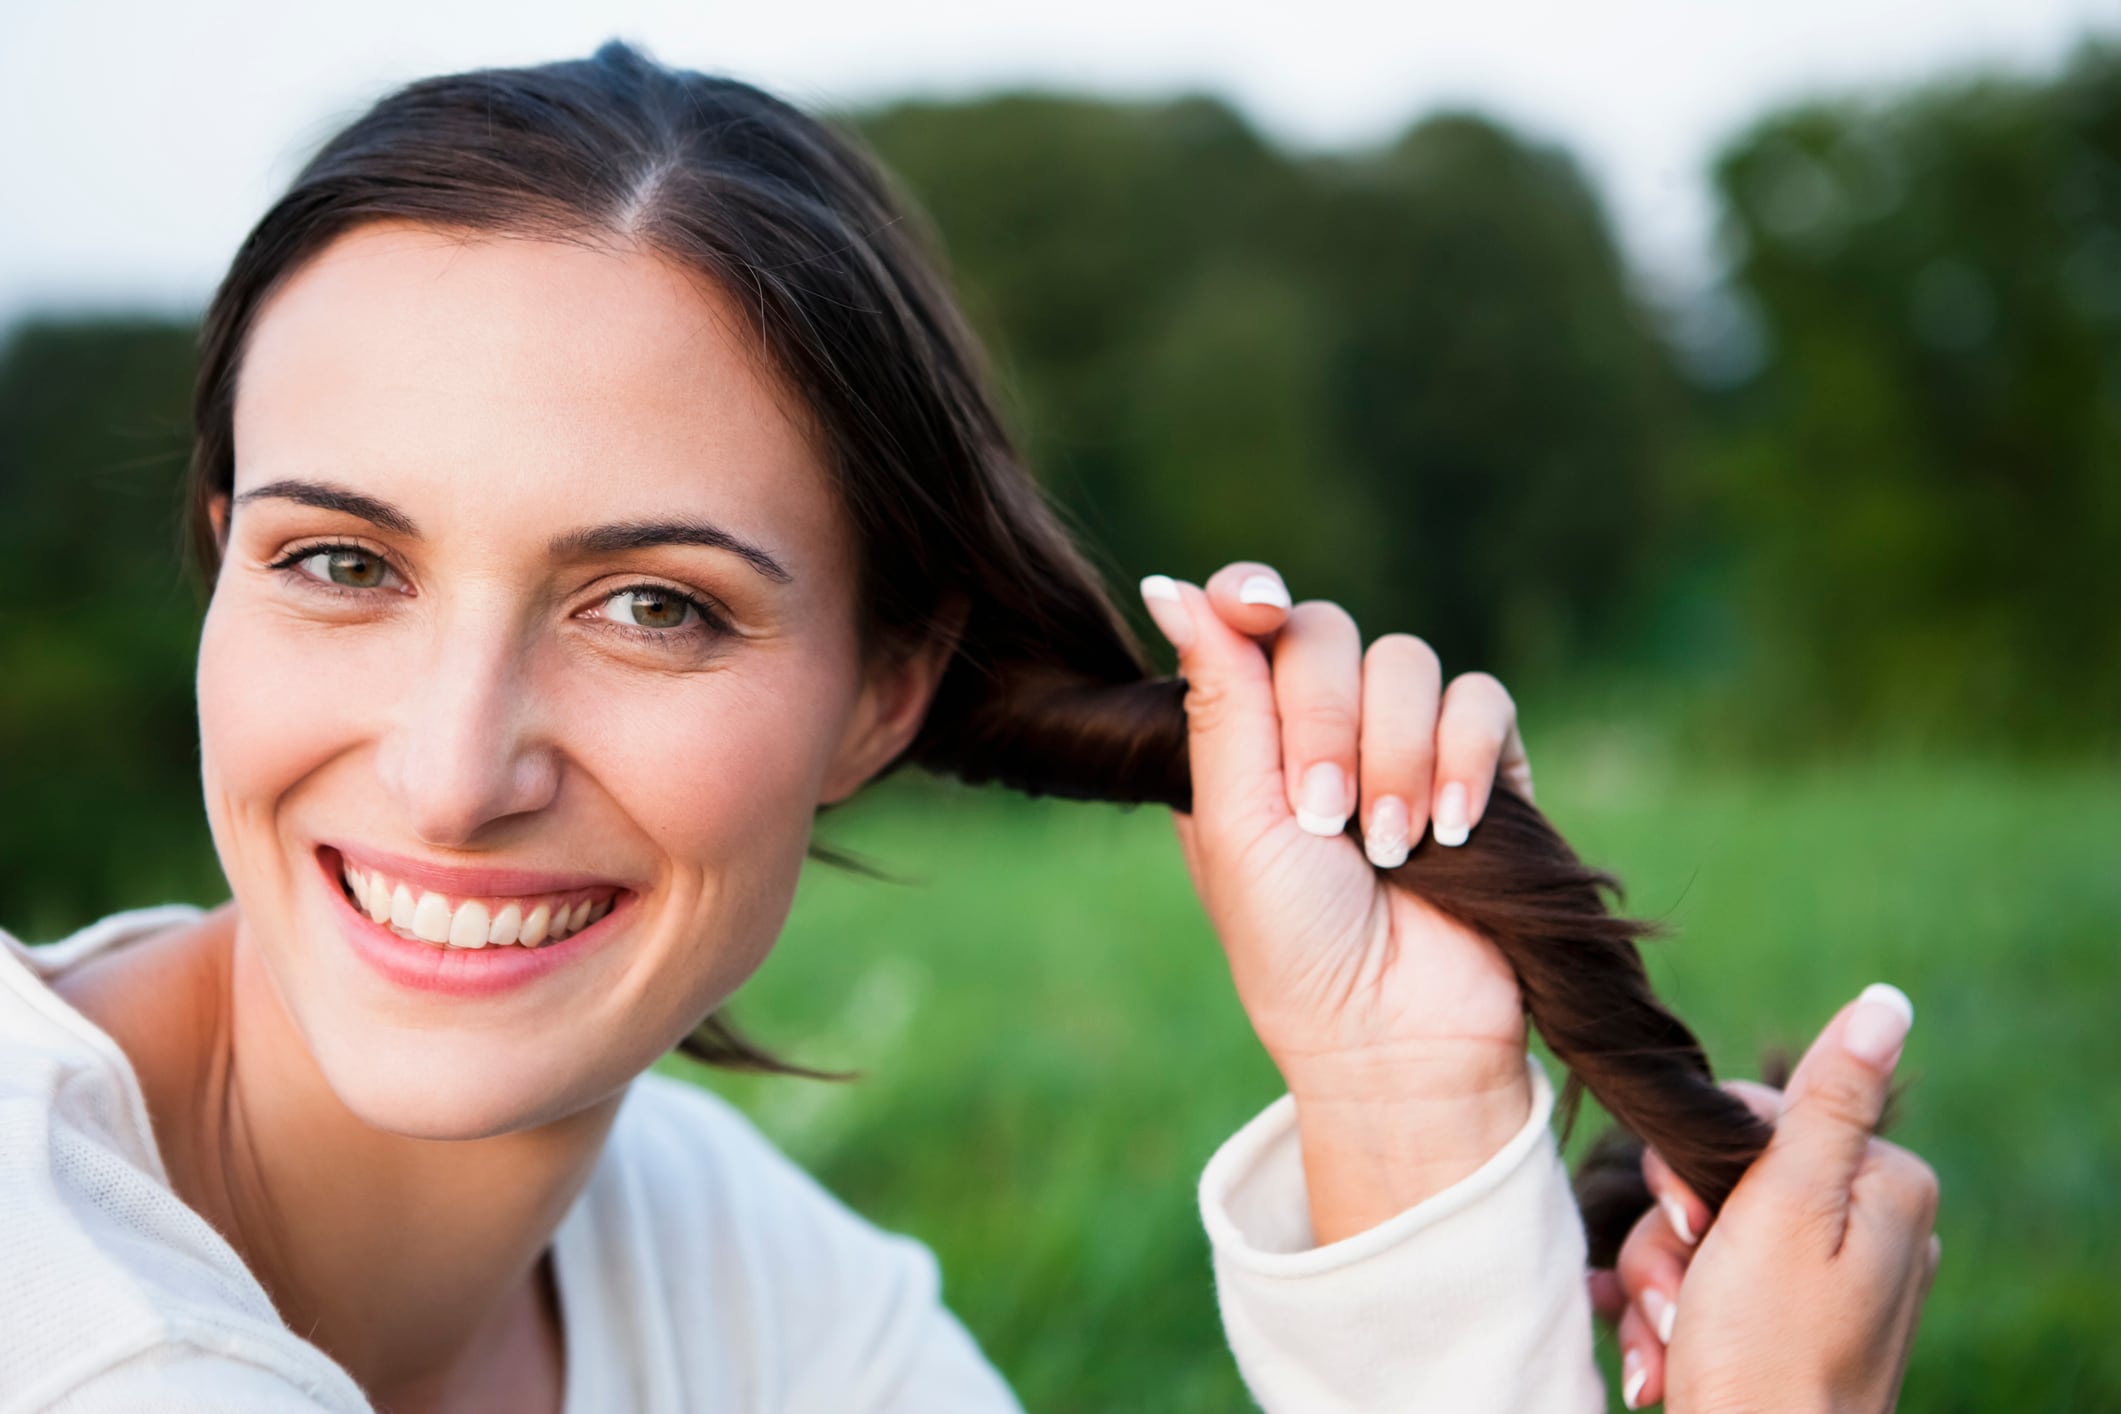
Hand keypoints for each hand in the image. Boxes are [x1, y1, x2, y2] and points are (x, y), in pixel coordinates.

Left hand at [1139, 561, 1534, 1242]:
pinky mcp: (1484, 766)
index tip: (1257, 607)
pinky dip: (1464, 756)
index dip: (1252, 594)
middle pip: (1325, 631)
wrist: (1393, 1033)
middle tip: (1323, 818)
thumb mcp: (1234, 823)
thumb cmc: (1293, 944)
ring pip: (1407, 661)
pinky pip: (1482, 700)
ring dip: (1393, 755)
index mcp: (1244, 734)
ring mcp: (1405, 740)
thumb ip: (1217, 699)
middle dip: (1321, 721)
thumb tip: (1168, 584)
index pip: (1247, 616)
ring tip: (1387, 847)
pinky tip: (1448, 829)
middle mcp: (1321, 723)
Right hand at [1602, 984, 1939, 1410]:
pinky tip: (1661, 1357)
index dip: (1697, 1160)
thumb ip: (1824, 1102)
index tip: (1694, 1221)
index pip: (1753, 1113)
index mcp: (1880, 1187)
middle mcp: (1864, 1229)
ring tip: (1667, 1339)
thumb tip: (1885, 1003)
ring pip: (1699, 1233)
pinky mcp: (1784, 1326)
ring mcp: (1823, 1283)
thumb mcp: (1785, 1209)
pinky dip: (1671, 1317)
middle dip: (1674, 1235)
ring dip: (1663, 1285)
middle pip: (1721, 1176)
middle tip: (1678, 1292)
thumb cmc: (1765, 1353)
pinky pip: (1704, 1287)